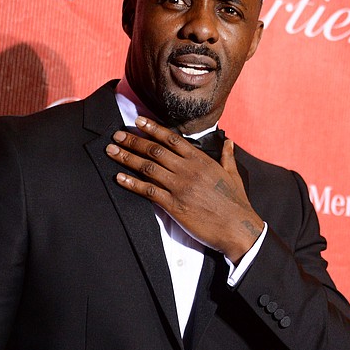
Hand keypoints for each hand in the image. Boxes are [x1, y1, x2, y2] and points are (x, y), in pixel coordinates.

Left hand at [105, 116, 263, 263]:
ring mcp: (180, 187)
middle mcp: (188, 170)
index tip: (138, 121)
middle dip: (133, 140)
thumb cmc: (236, 203)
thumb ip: (227, 156)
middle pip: (155, 150)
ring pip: (148, 167)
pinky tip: (119, 178)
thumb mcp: (233, 175)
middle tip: (117, 135)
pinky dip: (132, 183)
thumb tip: (228, 142)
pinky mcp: (174, 205)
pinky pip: (148, 191)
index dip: (153, 128)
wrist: (237, 228)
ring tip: (111, 151)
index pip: (172, 139)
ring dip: (127, 158)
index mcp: (201, 160)